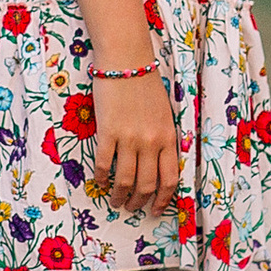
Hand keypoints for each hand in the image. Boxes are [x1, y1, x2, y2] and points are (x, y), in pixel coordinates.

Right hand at [90, 69, 179, 215]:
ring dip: (120, 195)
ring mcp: (130, 138)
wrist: (127, 62)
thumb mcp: (165, 114)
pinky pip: (104, 164)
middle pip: (147, 184)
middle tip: (132, 207)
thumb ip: (164, 138)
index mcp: (169, 137)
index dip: (163, 199)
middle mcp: (152, 142)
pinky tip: (100, 182)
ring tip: (116, 201)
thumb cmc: (146, 84)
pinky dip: (101, 177)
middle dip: (140, 201)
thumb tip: (158, 164)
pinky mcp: (108, 132)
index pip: (170, 178)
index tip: (156, 209)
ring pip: (126, 180)